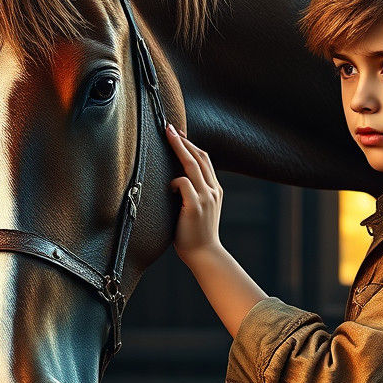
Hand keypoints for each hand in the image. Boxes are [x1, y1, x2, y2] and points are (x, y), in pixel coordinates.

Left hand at [165, 122, 223, 264]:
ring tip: (167, 136)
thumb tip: (175, 181)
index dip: (191, 145)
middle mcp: (213, 190)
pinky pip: (183, 183)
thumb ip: (193, 195)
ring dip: (179, 148)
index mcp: (214, 190)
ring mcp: (206, 197)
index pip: (204, 160)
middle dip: (184, 141)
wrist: (204, 254)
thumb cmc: (196, 235)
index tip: (179, 134)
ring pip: (192, 164)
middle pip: (199, 157)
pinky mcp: (195, 205)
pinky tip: (169, 188)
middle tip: (169, 127)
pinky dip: (174, 181)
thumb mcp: (199, 210)